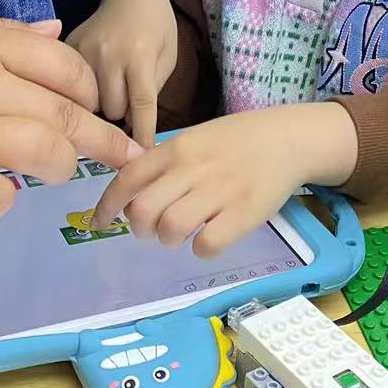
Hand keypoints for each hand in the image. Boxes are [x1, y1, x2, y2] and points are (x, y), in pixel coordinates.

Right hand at [0, 10, 139, 217]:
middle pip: (62, 113)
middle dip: (102, 140)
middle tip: (121, 158)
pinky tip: (3, 197)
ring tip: (60, 174)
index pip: (64, 67)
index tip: (99, 110)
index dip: (92, 92)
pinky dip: (4, 201)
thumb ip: (1, 33)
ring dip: (60, 167)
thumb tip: (55, 32)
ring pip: (37, 150)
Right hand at [65, 0, 177, 145]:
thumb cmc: (158, 31)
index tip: (142, 158)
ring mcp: (83, 49)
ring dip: (99, 107)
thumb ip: (150, 92)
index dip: (142, 135)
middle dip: (120, 117)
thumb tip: (130, 129)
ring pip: (87, 102)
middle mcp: (107, 53)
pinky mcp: (67, 46)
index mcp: (139, 55)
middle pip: (110, 110)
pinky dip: (80, 92)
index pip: (140, 105)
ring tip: (108, 95)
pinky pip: (69, 84)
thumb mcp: (167, 59)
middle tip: (125, 109)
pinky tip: (87, 87)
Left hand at [92, 103, 357, 257]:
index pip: (129, 177)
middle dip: (140, 228)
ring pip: (172, 228)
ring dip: (170, 239)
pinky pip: (207, 244)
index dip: (108, 204)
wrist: (287, 139)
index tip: (100, 222)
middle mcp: (194, 168)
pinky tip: (211, 238)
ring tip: (183, 232)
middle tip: (151, 230)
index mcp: (178, 148)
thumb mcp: (196, 140)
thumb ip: (165, 164)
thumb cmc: (236, 142)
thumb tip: (131, 198)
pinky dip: (202, 248)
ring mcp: (220, 191)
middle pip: (144, 209)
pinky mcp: (244, 213)